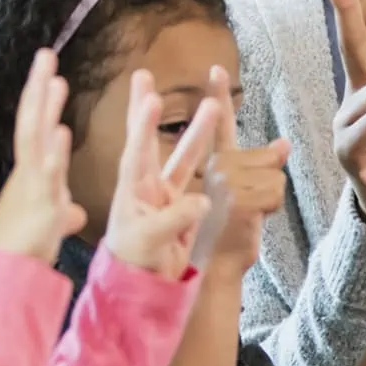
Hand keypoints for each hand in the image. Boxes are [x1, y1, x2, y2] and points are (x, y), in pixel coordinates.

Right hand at [0, 49, 86, 261]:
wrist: (8, 280)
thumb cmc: (25, 251)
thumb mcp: (51, 224)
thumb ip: (63, 211)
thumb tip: (75, 211)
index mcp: (31, 174)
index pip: (36, 128)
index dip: (42, 100)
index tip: (50, 73)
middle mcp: (28, 174)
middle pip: (31, 122)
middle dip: (38, 88)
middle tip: (46, 54)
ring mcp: (33, 188)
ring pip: (36, 141)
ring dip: (45, 111)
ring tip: (55, 80)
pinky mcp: (42, 208)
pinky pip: (48, 177)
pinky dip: (55, 155)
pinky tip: (62, 133)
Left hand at [100, 69, 218, 277]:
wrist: (143, 290)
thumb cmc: (135, 264)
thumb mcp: (149, 241)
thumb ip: (174, 218)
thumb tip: (203, 201)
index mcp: (132, 190)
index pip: (137, 150)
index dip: (143, 125)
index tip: (148, 97)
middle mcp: (147, 187)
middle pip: (152, 141)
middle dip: (151, 110)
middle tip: (146, 75)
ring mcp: (166, 196)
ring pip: (186, 157)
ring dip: (199, 132)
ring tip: (214, 105)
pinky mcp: (183, 209)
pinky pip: (203, 181)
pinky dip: (218, 166)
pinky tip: (233, 152)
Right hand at [196, 65, 289, 274]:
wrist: (216, 266)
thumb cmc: (229, 231)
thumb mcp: (246, 194)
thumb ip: (260, 165)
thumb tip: (284, 143)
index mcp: (215, 162)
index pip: (220, 124)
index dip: (218, 95)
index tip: (216, 68)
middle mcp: (217, 165)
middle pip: (270, 159)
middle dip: (268, 185)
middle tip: (245, 209)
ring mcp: (226, 180)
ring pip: (276, 175)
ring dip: (271, 199)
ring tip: (247, 216)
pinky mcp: (239, 197)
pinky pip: (277, 192)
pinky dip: (272, 210)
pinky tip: (251, 221)